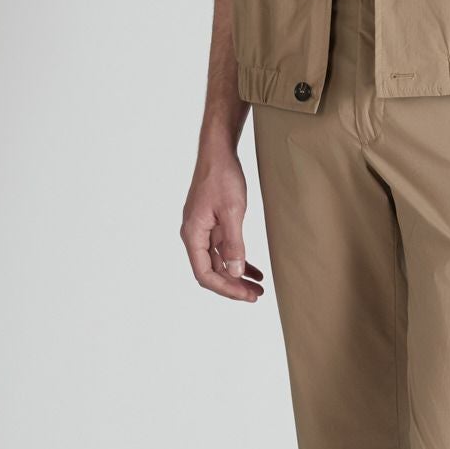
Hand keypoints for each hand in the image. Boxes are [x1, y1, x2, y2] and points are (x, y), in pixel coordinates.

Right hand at [181, 149, 266, 301]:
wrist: (218, 152)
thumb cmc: (222, 177)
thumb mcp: (232, 211)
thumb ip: (233, 243)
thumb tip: (234, 272)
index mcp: (193, 235)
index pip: (205, 274)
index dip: (225, 288)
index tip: (246, 295)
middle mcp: (194, 235)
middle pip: (211, 272)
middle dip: (233, 286)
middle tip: (256, 296)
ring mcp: (203, 230)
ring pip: (219, 263)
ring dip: (237, 276)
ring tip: (257, 287)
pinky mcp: (212, 224)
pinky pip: (224, 249)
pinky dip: (238, 260)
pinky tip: (253, 269)